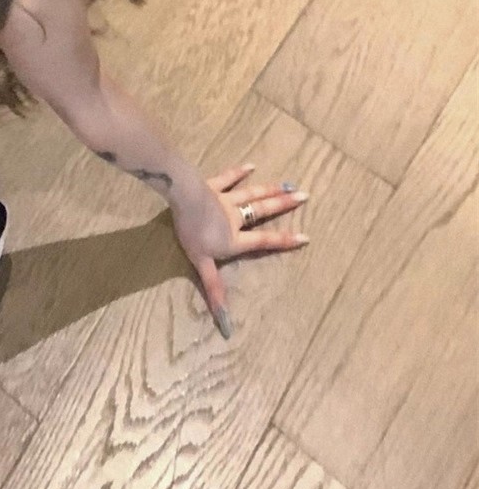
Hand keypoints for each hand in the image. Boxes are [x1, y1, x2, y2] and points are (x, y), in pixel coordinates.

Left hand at [172, 162, 309, 337]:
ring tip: (290, 184)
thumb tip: (225, 322)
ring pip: (253, 194)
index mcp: (235, 238)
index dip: (284, 241)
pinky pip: (229, 178)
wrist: (183, 199)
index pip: (264, 241)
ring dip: (271, 190)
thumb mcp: (202, 264)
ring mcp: (226, 199)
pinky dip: (240, 172)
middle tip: (306, 196)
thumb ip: (214, 289)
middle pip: (264, 211)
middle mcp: (236, 217)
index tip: (306, 237)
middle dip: (285, 205)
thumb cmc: (192, 233)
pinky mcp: (213, 186)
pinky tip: (251, 165)